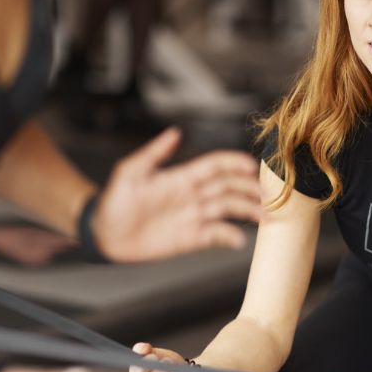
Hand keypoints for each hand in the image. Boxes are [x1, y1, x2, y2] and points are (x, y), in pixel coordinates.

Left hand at [94, 127, 262, 261]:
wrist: (104, 235)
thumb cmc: (114, 201)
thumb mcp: (129, 173)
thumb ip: (153, 154)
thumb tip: (175, 132)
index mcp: (181, 177)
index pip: (215, 166)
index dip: (234, 163)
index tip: (251, 167)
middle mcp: (193, 195)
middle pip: (229, 187)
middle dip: (249, 188)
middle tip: (266, 195)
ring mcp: (193, 217)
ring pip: (228, 209)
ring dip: (248, 211)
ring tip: (264, 216)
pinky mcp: (190, 238)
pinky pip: (215, 236)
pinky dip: (230, 237)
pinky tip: (239, 240)